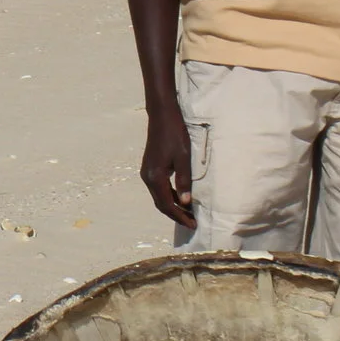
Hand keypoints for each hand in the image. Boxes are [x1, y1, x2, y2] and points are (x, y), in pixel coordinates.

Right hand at [140, 105, 195, 228]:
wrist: (162, 116)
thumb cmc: (175, 134)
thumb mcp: (184, 158)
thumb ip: (184, 181)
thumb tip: (186, 203)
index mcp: (155, 177)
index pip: (167, 205)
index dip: (180, 216)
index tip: (193, 224)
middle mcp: (147, 178)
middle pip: (160, 204)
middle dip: (176, 215)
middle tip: (192, 222)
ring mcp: (147, 173)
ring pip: (159, 197)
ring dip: (172, 206)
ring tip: (188, 213)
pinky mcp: (149, 168)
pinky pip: (158, 189)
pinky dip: (169, 196)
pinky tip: (180, 197)